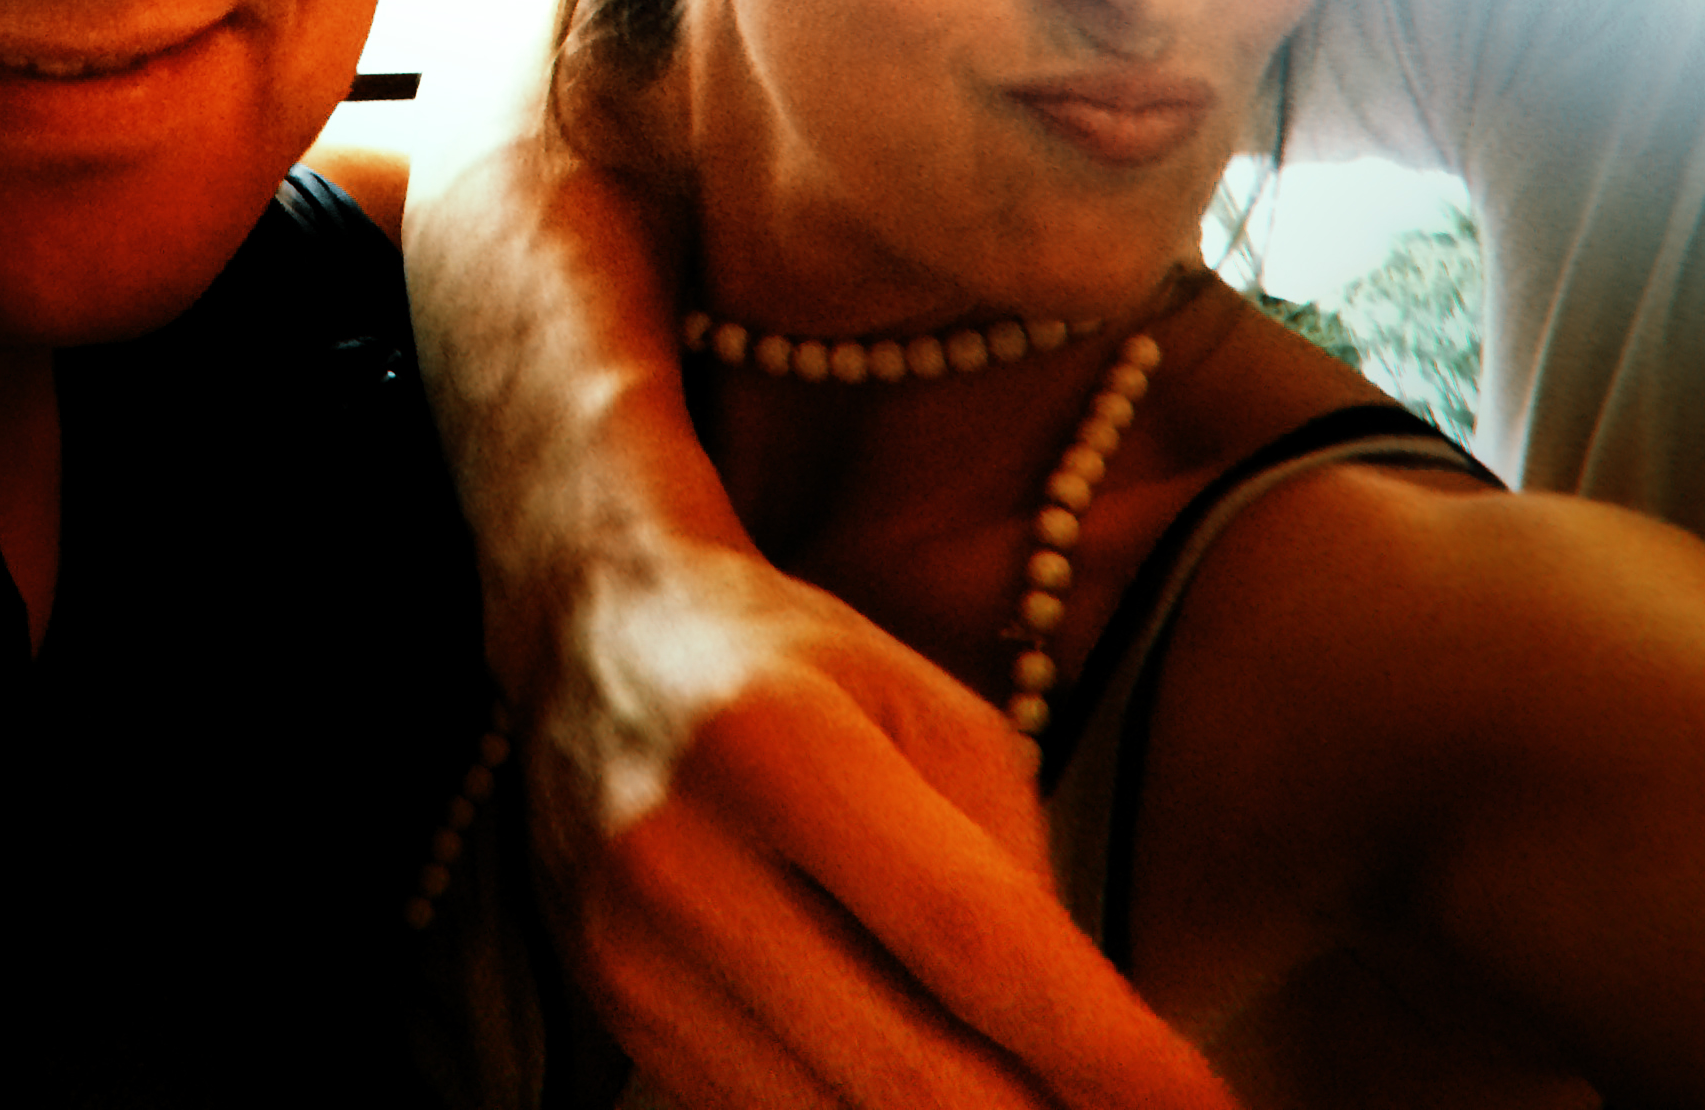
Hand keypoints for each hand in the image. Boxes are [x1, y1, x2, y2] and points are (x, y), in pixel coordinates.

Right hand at [406, 139, 1227, 1109]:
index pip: (977, 944)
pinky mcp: (615, 1018)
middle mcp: (681, 858)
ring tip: (1058, 1108)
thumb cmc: (799, 666)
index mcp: (775, 741)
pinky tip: (944, 1095)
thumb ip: (1017, 882)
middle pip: (917, 1078)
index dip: (1110, 1056)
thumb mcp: (934, 715)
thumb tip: (1106, 1066)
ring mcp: (632, 954)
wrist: (594, 641)